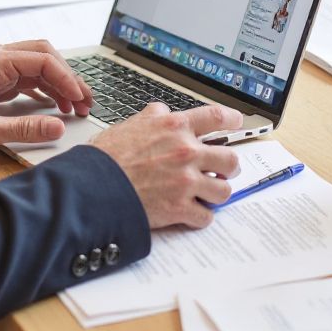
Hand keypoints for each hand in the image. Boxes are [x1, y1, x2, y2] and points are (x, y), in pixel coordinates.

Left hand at [0, 40, 92, 156]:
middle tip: (84, 101)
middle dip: (68, 77)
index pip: (43, 60)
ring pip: (40, 64)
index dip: (66, 79)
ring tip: (76, 106)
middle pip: (45, 55)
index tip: (79, 99)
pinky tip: (58, 104)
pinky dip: (47, 88)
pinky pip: (31, 76)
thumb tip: (58, 127)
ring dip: (60, 83)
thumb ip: (25, 129)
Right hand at [90, 103, 242, 229]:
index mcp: (174, 127)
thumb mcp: (129, 124)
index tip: (237, 122)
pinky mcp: (180, 208)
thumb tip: (161, 113)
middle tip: (221, 171)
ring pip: (224, 191)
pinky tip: (190, 213)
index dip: (232, 119)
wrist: (93, 185)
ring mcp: (185, 181)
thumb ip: (152, 118)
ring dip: (216, 194)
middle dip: (228, 167)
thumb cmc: (106, 157)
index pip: (216, 117)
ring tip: (205, 195)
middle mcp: (185, 151)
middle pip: (230, 160)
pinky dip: (200, 217)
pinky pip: (206, 216)